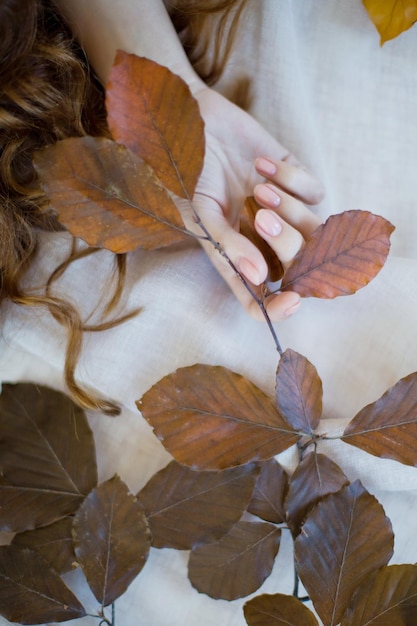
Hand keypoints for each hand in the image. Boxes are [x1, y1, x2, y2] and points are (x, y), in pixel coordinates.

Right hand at [180, 86, 323, 321]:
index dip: (279, 307)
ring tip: (258, 187)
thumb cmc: (188, 173)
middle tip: (261, 215)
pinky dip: (293, 179)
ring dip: (291, 211)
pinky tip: (262, 164)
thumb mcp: (200, 213)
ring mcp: (282, 209)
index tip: (291, 300)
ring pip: (314, 230)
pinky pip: (315, 192)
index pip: (262, 298)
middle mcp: (263, 239)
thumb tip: (260, 279)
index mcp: (238, 256)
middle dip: (287, 244)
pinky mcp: (295, 178)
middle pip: (298, 265)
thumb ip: (228, 246)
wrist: (193, 121)